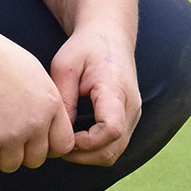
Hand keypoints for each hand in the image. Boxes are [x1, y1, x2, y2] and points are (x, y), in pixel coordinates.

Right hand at [0, 34, 76, 173]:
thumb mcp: (33, 72)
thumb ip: (44, 101)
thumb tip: (45, 126)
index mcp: (50, 104)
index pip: (63, 144)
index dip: (48, 146)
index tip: (34, 142)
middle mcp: (34, 122)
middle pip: (35, 160)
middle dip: (21, 151)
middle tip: (4, 132)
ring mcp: (9, 135)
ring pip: (10, 165)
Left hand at [50, 28, 140, 165]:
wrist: (110, 35)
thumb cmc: (85, 47)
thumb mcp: (65, 66)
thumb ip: (64, 99)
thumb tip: (61, 133)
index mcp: (115, 89)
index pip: (111, 129)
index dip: (87, 142)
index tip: (64, 137)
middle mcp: (131, 105)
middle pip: (113, 149)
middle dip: (83, 155)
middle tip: (56, 147)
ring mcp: (133, 114)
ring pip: (115, 152)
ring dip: (88, 155)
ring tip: (64, 143)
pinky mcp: (129, 118)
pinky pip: (115, 145)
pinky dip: (96, 149)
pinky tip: (75, 138)